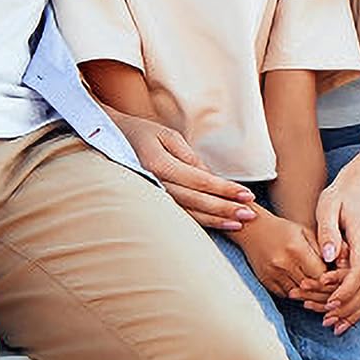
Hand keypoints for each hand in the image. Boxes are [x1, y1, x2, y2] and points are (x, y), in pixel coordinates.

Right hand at [127, 122, 258, 229]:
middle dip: (225, 208)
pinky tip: (218, 225)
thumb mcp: (167, 136)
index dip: (225, 189)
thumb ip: (190, 158)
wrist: (110, 141)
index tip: (247, 195)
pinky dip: (200, 221)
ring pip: (187, 212)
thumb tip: (211, 178)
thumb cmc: (143, 134)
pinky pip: (179, 215)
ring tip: (239, 223)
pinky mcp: (151, 203)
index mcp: (158, 164)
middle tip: (250, 214)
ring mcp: (151, 196)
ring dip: (215, 220)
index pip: (199, 181)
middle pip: (196, 200)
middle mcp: (153, 183)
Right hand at [238, 214, 343, 305]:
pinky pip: (287, 295)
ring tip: (323, 292)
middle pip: (312, 287)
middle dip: (325, 290)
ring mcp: (273, 275)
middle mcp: (283, 264)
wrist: (252, 229)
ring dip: (312, 295)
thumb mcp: (306, 232)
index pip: (322, 274)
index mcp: (296, 249)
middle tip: (335, 289)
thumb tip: (345, 262)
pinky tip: (306, 291)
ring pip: (300, 295)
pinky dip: (298, 294)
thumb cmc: (284, 229)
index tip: (339, 277)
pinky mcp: (266, 282)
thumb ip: (324, 247)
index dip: (333, 278)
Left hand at [315, 165, 359, 332]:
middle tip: (328, 323)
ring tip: (336, 325)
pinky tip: (348, 315)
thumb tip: (329, 256)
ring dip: (357, 310)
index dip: (346, 291)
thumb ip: (328, 231)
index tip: (328, 304)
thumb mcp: (328, 206)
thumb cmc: (342, 194)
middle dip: (350, 308)